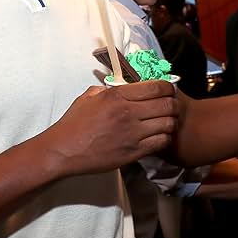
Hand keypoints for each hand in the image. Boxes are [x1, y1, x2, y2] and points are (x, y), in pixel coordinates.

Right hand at [42, 80, 177, 177]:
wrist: (63, 151)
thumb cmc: (73, 124)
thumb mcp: (89, 97)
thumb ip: (109, 89)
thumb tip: (123, 85)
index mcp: (117, 96)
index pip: (156, 87)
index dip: (168, 87)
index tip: (168, 90)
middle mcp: (127, 113)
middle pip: (167, 104)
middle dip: (174, 104)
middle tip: (172, 106)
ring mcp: (132, 134)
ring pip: (168, 124)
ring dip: (172, 122)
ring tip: (168, 122)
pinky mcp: (133, 152)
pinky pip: (161, 142)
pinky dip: (165, 138)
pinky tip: (160, 137)